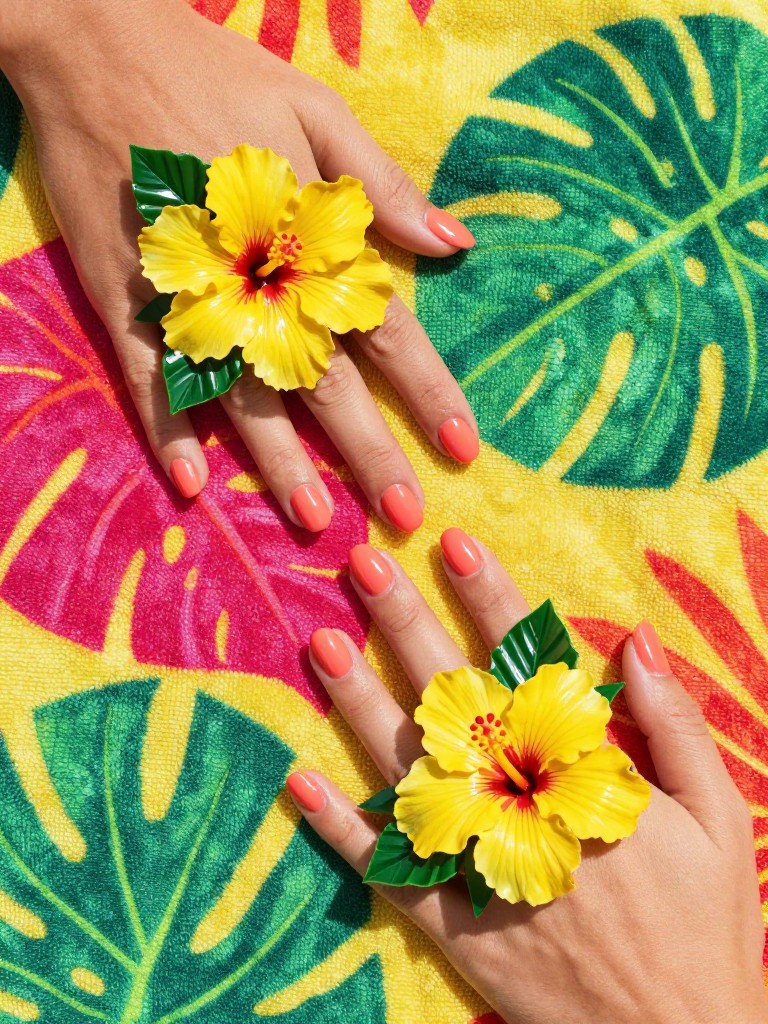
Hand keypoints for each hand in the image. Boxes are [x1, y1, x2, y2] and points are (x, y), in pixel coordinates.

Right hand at [0, 0, 477, 530]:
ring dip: (277, 460)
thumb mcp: (316, 111)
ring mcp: (185, 292)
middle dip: (367, 450)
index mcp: (309, 235)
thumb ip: (380, 189)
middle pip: (324, 379)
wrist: (93, 44)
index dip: (427, 392)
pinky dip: (169, 430)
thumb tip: (454, 247)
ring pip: (241, 392)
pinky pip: (150, 377)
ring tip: (311, 516)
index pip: (385, 329)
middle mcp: (255, 276)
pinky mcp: (124, 299)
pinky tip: (194, 485)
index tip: (463, 449)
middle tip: (402, 516)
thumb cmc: (216, 75)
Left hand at [287, 531, 766, 1023]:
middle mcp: (520, 807)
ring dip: (359, 701)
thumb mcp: (720, 818)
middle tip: (363, 561)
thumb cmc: (706, 927)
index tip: (453, 542)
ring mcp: (476, 863)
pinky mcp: (448, 921)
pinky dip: (334, 826)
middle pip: (453, 697)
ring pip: (403, 767)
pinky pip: (381, 868)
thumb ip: (673, 724)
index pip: (528, 662)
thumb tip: (633, 638)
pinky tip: (296, 780)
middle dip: (405, 621)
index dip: (490, 596)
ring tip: (321, 640)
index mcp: (585, 774)